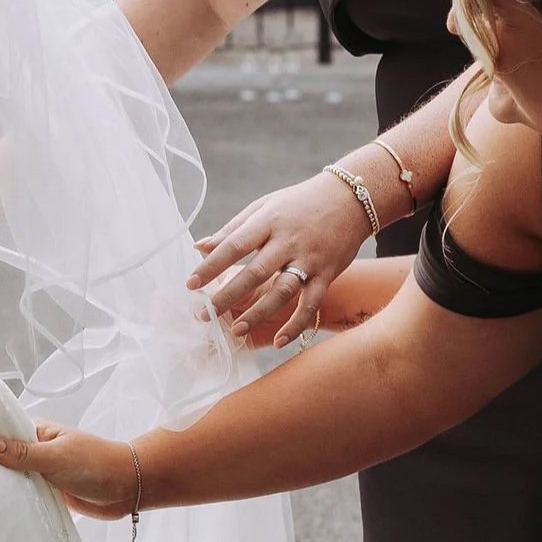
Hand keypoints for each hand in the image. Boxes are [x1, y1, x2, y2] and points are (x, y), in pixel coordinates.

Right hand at [0, 421, 138, 519]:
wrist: (127, 488)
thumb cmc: (95, 463)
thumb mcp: (56, 456)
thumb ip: (23, 453)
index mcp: (36, 432)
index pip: (2, 430)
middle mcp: (35, 451)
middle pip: (3, 457)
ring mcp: (40, 472)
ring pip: (12, 478)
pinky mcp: (46, 493)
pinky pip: (24, 496)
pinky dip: (13, 501)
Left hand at [186, 170, 372, 346]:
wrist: (350, 198)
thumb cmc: (299, 203)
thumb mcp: (264, 207)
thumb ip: (232, 229)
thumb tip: (199, 247)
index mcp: (268, 222)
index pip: (234, 245)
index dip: (211, 266)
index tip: (190, 284)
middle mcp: (288, 241)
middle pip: (255, 272)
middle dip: (228, 296)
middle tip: (205, 315)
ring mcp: (309, 259)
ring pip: (282, 291)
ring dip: (258, 314)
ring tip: (236, 331)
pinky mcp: (327, 274)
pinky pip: (310, 304)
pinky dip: (296, 325)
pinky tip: (278, 342)